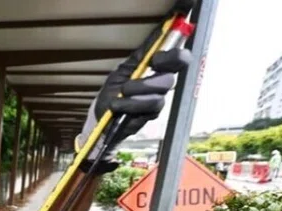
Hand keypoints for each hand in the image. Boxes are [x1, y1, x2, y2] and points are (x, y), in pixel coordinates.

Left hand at [76, 27, 191, 159]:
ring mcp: (158, 99)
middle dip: (147, 82)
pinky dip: (130, 105)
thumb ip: (144, 51)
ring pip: (158, 95)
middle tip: (127, 86)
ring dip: (136, 94)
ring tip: (121, 95)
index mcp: (158, 68)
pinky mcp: (152, 114)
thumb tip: (162, 25)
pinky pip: (149, 108)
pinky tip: (119, 106)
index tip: (156, 60)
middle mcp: (161, 82)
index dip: (173, 57)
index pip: (178, 59)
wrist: (103, 114)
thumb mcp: (125, 67)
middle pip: (169, 79)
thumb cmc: (114, 89)